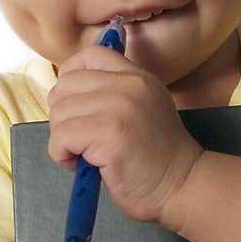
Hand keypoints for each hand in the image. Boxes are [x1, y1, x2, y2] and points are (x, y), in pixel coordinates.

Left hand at [48, 45, 202, 225]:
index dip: (70, 77)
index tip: (72, 103)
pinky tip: (82, 165)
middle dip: (63, 116)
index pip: (90, 55)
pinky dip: (62, 155)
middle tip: (80, 139)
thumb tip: (65, 91)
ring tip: (84, 155)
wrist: (180, 186)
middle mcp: (129, 85)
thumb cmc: (155, 157)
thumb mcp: (142, 108)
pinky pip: (61, 138)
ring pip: (60, 113)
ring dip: (62, 140)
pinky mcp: (109, 134)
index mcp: (137, 76)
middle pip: (66, 85)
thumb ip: (114, 92)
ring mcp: (120, 107)